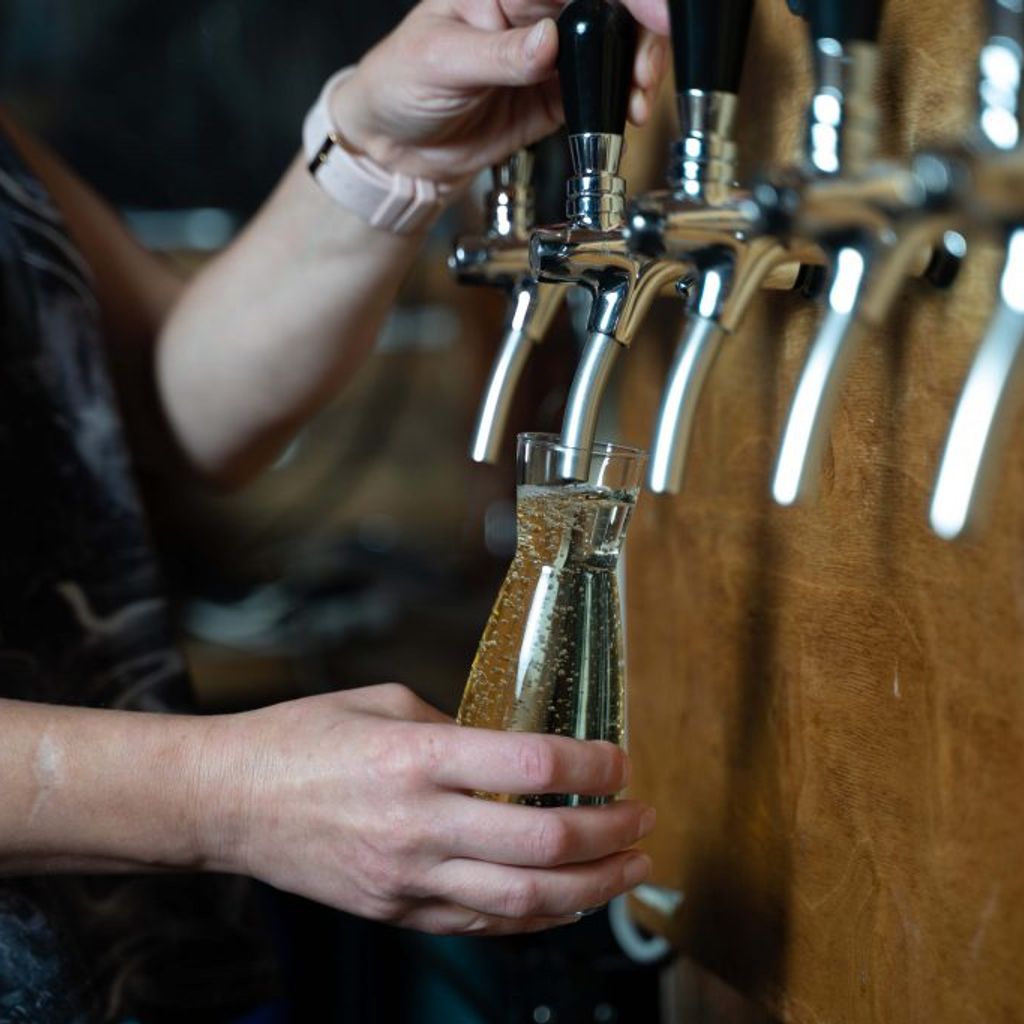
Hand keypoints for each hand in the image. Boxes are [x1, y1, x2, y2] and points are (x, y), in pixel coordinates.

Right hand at [198, 684, 655, 934]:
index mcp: (416, 757)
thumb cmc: (302, 739)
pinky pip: (484, 922)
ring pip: (525, 899)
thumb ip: (455, 727)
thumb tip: (514, 749)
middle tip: (645, 816)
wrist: (228, 801)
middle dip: (611, 832)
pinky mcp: (397, 912)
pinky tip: (572, 899)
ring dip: (593, 887)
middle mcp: (418, 824)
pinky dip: (540, 915)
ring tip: (632, 867)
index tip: (620, 759)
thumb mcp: (382, 702)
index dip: (593, 762)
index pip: (532, 763)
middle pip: (543, 840)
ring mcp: (407, 878)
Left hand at [331, 0, 669, 182]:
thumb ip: (498, 55)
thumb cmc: (401, 84)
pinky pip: (601, 90)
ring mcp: (551, 51)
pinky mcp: (557, 93)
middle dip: (640, 30)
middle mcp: (534, 8)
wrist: (398, 149)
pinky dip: (621, 100)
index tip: (651, 13)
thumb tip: (548, 42)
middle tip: (645, 68)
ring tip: (637, 96)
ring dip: (636, 66)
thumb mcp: (441, 61)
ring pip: (614, 44)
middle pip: (607, 5)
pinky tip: (626, 111)